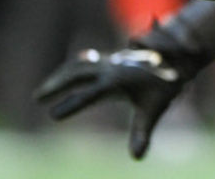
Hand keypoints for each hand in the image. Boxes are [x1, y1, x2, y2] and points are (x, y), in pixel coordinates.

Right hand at [34, 47, 184, 158]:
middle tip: (38, 98)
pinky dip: (70, 69)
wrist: (177, 58)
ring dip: (59, 76)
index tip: (52, 115)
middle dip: (57, 84)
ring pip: (78, 65)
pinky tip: (61, 77)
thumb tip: (137, 156)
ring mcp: (108, 61)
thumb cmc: (163, 87)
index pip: (90, 93)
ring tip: (42, 92)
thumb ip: (142, 132)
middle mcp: (111, 68)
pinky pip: (84, 62)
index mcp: (119, 81)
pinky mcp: (108, 60)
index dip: (72, 104)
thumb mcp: (154, 110)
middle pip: (78, 72)